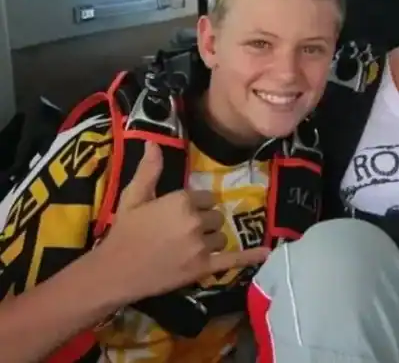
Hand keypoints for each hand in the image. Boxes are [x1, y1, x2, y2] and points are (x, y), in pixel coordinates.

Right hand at [94, 142, 270, 301]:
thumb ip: (149, 170)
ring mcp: (201, 245)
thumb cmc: (123, 232)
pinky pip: (233, 260)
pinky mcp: (203, 268)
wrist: (113, 272)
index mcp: (182, 200)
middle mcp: (196, 220)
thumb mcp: (133, 197)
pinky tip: (267, 252)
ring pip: (222, 236)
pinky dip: (250, 257)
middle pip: (215, 217)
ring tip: (188, 248)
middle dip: (203, 223)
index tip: (179, 215)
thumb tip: (154, 143)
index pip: (206, 197)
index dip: (195, 206)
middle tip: (180, 234)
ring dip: (211, 240)